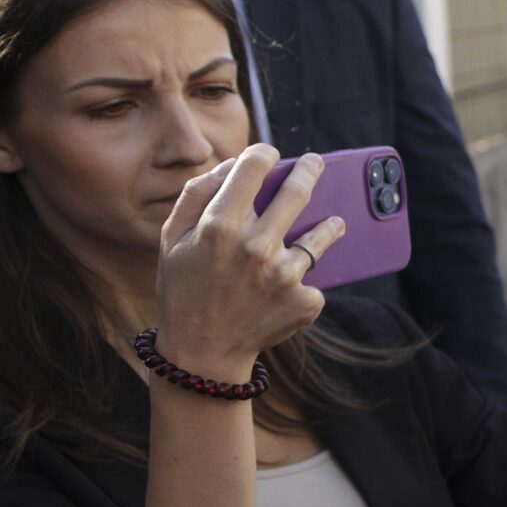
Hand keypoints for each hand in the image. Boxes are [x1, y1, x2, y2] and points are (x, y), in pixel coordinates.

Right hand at [154, 146, 344, 375]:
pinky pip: (314, 277)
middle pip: (297, 192)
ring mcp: (285, 274)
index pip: (253, 168)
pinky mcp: (305, 300)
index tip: (271, 154)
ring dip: (331, 224)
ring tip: (334, 221)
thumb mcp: (173, 239)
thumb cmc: (185, 288)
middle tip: (316, 163)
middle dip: (310, 170)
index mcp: (220, 226)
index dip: (264, 154)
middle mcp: (256, 246)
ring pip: (323, 233)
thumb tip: (232, 164)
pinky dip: (306, 277)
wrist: (203, 351)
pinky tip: (296, 284)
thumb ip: (197, 194)